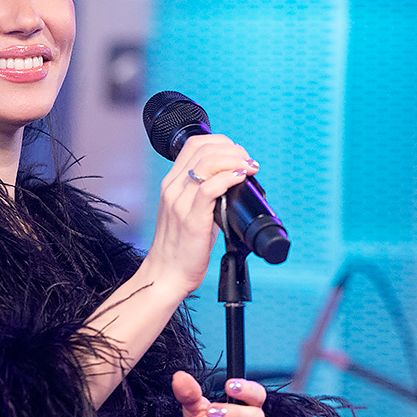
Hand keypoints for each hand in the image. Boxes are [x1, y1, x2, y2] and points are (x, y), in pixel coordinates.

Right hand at [142, 134, 258, 296]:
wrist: (167, 274)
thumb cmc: (181, 247)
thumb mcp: (189, 212)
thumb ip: (204, 195)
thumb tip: (232, 183)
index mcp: (171, 184)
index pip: (194, 144)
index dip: (220, 142)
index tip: (237, 154)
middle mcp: (173, 188)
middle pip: (203, 148)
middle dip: (232, 149)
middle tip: (249, 161)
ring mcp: (180, 202)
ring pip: (207, 163)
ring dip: (234, 160)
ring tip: (249, 168)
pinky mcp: (190, 218)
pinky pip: (210, 188)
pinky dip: (229, 177)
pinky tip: (240, 178)